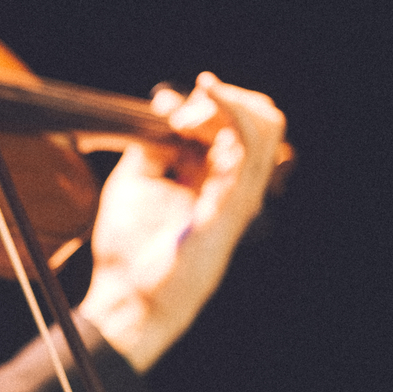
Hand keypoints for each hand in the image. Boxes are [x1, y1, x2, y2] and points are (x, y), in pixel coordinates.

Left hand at [77, 72, 286, 372]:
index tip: (163, 107)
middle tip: (178, 115)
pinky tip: (207, 94)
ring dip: (224, 102)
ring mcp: (238, 195)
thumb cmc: (128, 250)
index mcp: (211, 181)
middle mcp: (231, 186)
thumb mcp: (134, 180)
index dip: (200, 104)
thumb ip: (152, 143)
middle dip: (217, 101)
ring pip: (264, 125)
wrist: (128, 297)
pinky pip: (250, 145)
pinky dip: (230, 110)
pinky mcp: (234, 203)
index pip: (229, 125)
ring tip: (187, 112)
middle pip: (255, 120)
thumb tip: (166, 108)